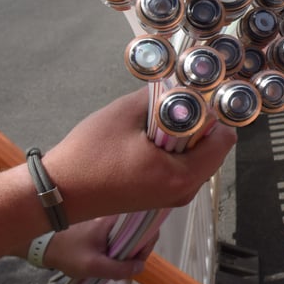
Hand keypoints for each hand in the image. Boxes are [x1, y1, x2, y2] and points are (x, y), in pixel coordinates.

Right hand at [40, 87, 236, 223]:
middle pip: (213, 149)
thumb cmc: (88, 156)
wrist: (58, 193)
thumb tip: (182, 85)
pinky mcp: (161, 197)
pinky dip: (174, 152)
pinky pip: (182, 168)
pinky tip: (148, 141)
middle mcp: (185, 191)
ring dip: (184, 138)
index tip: (193, 99)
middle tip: (169, 110)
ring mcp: (174, 198)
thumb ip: (162, 96)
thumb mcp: (125, 114)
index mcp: (183, 175)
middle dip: (198, 126)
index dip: (213, 115)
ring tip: (153, 125)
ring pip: (198, 158)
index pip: (225, 140)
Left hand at [40, 216, 158, 279]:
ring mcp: (110, 222)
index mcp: (116, 220)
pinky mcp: (103, 228)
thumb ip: (119, 269)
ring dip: (126, 253)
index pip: (147, 229)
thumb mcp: (93, 266)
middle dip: (136, 253)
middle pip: (140, 233)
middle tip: (123, 268)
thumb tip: (140, 268)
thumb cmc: (67, 253)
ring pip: (130, 237)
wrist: (43, 246)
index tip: (135, 263)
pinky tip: (107, 261)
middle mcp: (116, 217)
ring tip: (113, 266)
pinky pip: (120, 238)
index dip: (146, 247)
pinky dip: (118, 250)